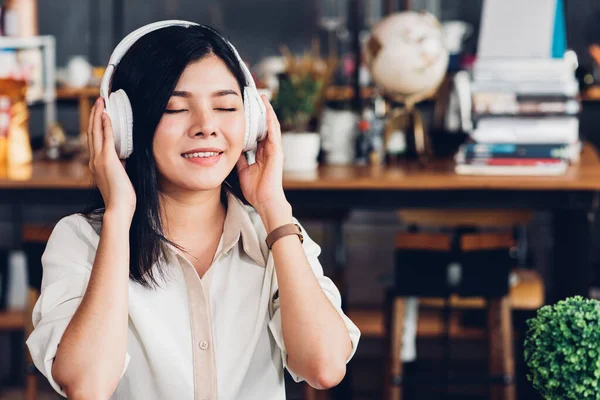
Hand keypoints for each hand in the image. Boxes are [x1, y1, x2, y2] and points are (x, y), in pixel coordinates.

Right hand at [87, 98, 135, 220]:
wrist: (118, 208)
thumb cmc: (122, 198)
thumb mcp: (120, 177)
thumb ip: (120, 166)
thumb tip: (124, 158)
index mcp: (97, 165)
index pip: (95, 140)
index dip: (96, 125)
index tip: (99, 114)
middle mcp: (94, 160)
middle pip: (92, 132)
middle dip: (95, 115)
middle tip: (99, 101)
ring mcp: (99, 160)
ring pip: (96, 132)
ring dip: (98, 115)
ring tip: (101, 102)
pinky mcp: (107, 160)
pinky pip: (105, 138)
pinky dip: (105, 125)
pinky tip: (107, 115)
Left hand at [236, 95, 288, 217]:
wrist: (264, 201)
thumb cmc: (255, 189)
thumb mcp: (242, 170)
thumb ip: (239, 158)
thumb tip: (231, 148)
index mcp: (262, 153)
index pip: (258, 131)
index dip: (253, 120)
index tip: (247, 108)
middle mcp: (269, 149)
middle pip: (265, 125)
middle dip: (261, 111)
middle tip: (256, 96)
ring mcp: (274, 150)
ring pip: (271, 126)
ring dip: (268, 111)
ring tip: (263, 97)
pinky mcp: (277, 153)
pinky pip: (274, 133)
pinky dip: (271, 121)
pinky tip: (267, 111)